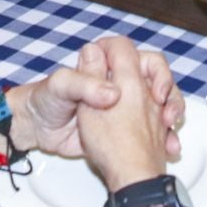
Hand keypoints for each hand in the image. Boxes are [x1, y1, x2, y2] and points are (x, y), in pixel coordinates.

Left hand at [9, 39, 182, 190]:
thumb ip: (85, 83)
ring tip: (171, 135)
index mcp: (107, 65)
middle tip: (167, 115)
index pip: (141, 58)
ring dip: (170, 116)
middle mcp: (120, 81)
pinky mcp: (122, 127)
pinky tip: (168, 149)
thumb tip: (114, 92)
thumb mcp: (61, 86)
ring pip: (158, 105)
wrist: (35, 131)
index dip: (154, 71)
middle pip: (157, 80)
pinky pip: (148, 129)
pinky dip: (161, 139)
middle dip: (169, 95)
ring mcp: (123, 106)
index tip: (156, 92)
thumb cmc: (45, 99)